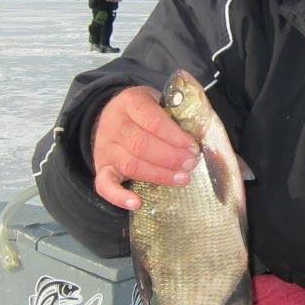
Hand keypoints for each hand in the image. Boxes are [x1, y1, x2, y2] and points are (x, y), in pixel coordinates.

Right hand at [92, 86, 199, 208]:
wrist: (115, 117)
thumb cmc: (146, 113)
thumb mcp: (160, 102)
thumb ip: (178, 114)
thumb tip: (204, 132)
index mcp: (130, 101)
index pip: (153, 121)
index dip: (175, 137)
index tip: (193, 148)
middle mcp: (113, 123)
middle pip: (141, 145)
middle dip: (170, 157)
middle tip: (191, 164)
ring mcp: (105, 147)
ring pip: (130, 165)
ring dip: (159, 175)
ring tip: (181, 178)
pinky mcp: (101, 168)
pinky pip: (104, 185)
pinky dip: (119, 197)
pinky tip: (137, 203)